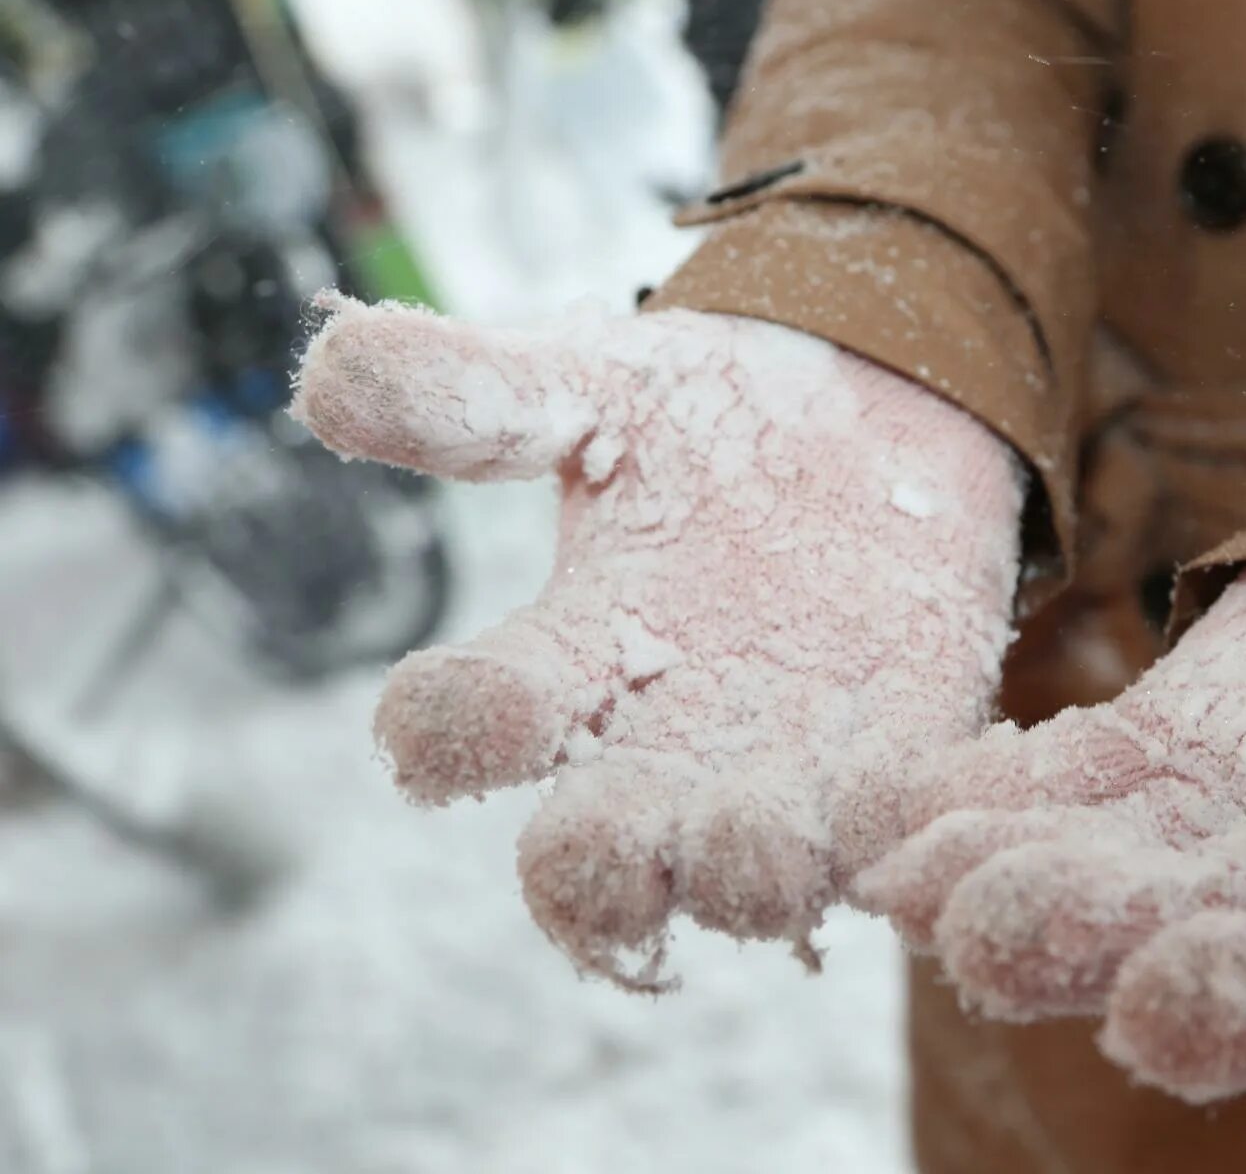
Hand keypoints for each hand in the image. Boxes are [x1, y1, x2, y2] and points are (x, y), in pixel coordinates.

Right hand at [292, 295, 1022, 983]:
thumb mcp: (593, 384)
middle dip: (592, 870)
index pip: (463, 731)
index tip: (447, 707)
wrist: (873, 421)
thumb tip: (328, 367)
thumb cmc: (705, 418)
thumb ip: (476, 389)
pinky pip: (895, 835)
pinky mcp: (901, 766)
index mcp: (560, 664)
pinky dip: (899, 837)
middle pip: (592, 867)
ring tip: (759, 826)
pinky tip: (911, 802)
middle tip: (610, 834)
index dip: (443, 732)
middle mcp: (658, 752)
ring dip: (748, 874)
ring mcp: (782, 775)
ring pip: (750, 884)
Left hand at [858, 563, 1245, 1099]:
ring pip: (1078, 865)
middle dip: (1072, 938)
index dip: (1240, 1004)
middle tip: (980, 936)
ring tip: (899, 878)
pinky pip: (1040, 782)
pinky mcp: (1128, 763)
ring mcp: (1183, 839)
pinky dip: (964, 791)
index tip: (1155, 1014)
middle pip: (1160, 933)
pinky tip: (876, 801)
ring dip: (986, 875)